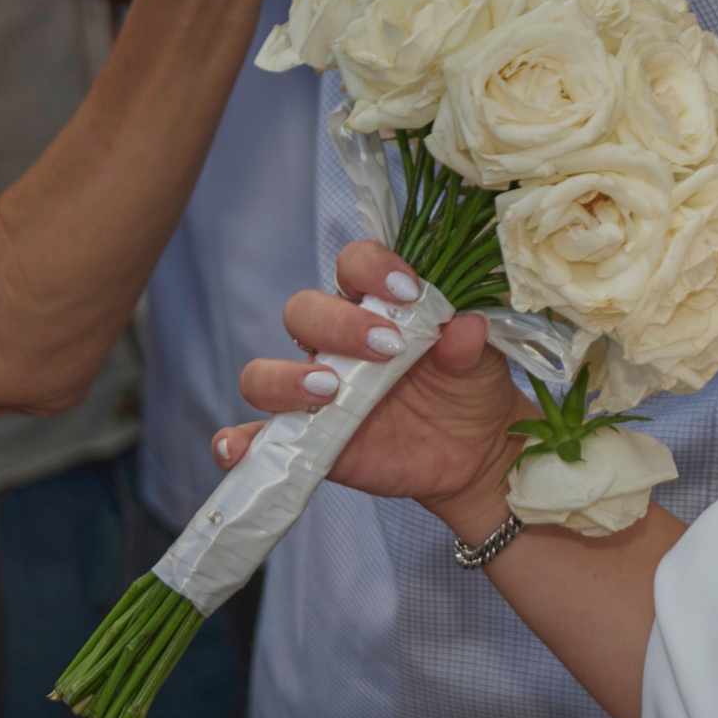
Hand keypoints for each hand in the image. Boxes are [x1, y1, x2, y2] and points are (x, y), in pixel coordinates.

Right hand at [214, 241, 528, 530]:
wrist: (476, 452)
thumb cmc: (471, 390)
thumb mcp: (481, 365)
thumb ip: (469, 345)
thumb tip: (465, 326)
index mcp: (376, 307)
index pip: (354, 265)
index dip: (372, 269)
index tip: (407, 293)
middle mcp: (336, 344)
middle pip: (304, 311)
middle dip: (338, 323)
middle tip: (386, 348)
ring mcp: (314, 393)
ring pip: (264, 372)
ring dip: (287, 377)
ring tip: (332, 390)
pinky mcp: (305, 439)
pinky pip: (255, 439)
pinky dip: (237, 442)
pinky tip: (238, 449)